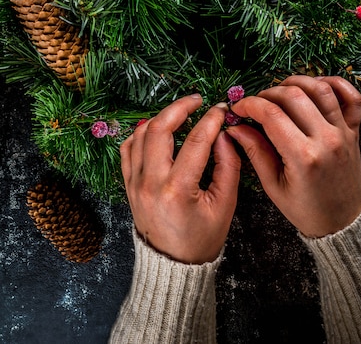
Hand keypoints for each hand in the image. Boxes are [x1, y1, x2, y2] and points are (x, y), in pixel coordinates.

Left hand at [120, 94, 240, 263]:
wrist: (173, 266)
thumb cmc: (202, 238)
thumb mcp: (225, 205)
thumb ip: (228, 165)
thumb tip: (224, 133)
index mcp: (177, 190)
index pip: (196, 141)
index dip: (211, 119)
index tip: (220, 109)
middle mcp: (150, 183)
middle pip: (158, 128)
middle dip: (179, 107)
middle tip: (196, 100)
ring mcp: (134, 183)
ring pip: (140, 134)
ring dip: (160, 118)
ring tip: (180, 113)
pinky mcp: (128, 184)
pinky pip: (128, 148)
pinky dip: (141, 133)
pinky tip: (157, 129)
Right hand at [227, 75, 360, 237]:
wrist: (342, 223)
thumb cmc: (306, 209)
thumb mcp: (273, 186)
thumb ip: (254, 151)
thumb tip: (235, 127)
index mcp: (303, 156)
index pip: (271, 114)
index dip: (250, 105)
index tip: (238, 108)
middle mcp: (326, 139)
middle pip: (294, 95)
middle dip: (268, 93)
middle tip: (256, 104)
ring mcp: (343, 132)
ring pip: (321, 89)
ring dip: (297, 82)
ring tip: (280, 92)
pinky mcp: (354, 130)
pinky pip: (352, 97)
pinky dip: (335, 84)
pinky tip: (316, 85)